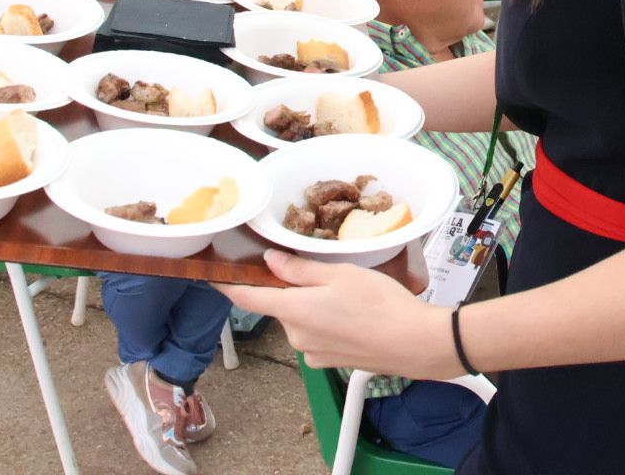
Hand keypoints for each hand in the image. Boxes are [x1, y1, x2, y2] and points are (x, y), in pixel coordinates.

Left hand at [217, 251, 457, 377]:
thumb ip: (300, 269)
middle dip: (293, 289)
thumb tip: (271, 262)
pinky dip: (328, 323)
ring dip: (314, 306)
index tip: (211, 276)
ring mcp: (313, 352)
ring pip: (302, 320)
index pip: (247, 298)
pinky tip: (355, 315)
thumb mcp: (340, 273)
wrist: (414, 343)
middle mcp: (296, 335)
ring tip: (350, 294)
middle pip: (281, 306)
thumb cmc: (381, 305)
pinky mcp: (330, 362)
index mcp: (294, 310)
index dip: (227, 286)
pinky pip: (318, 336)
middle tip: (324, 272)